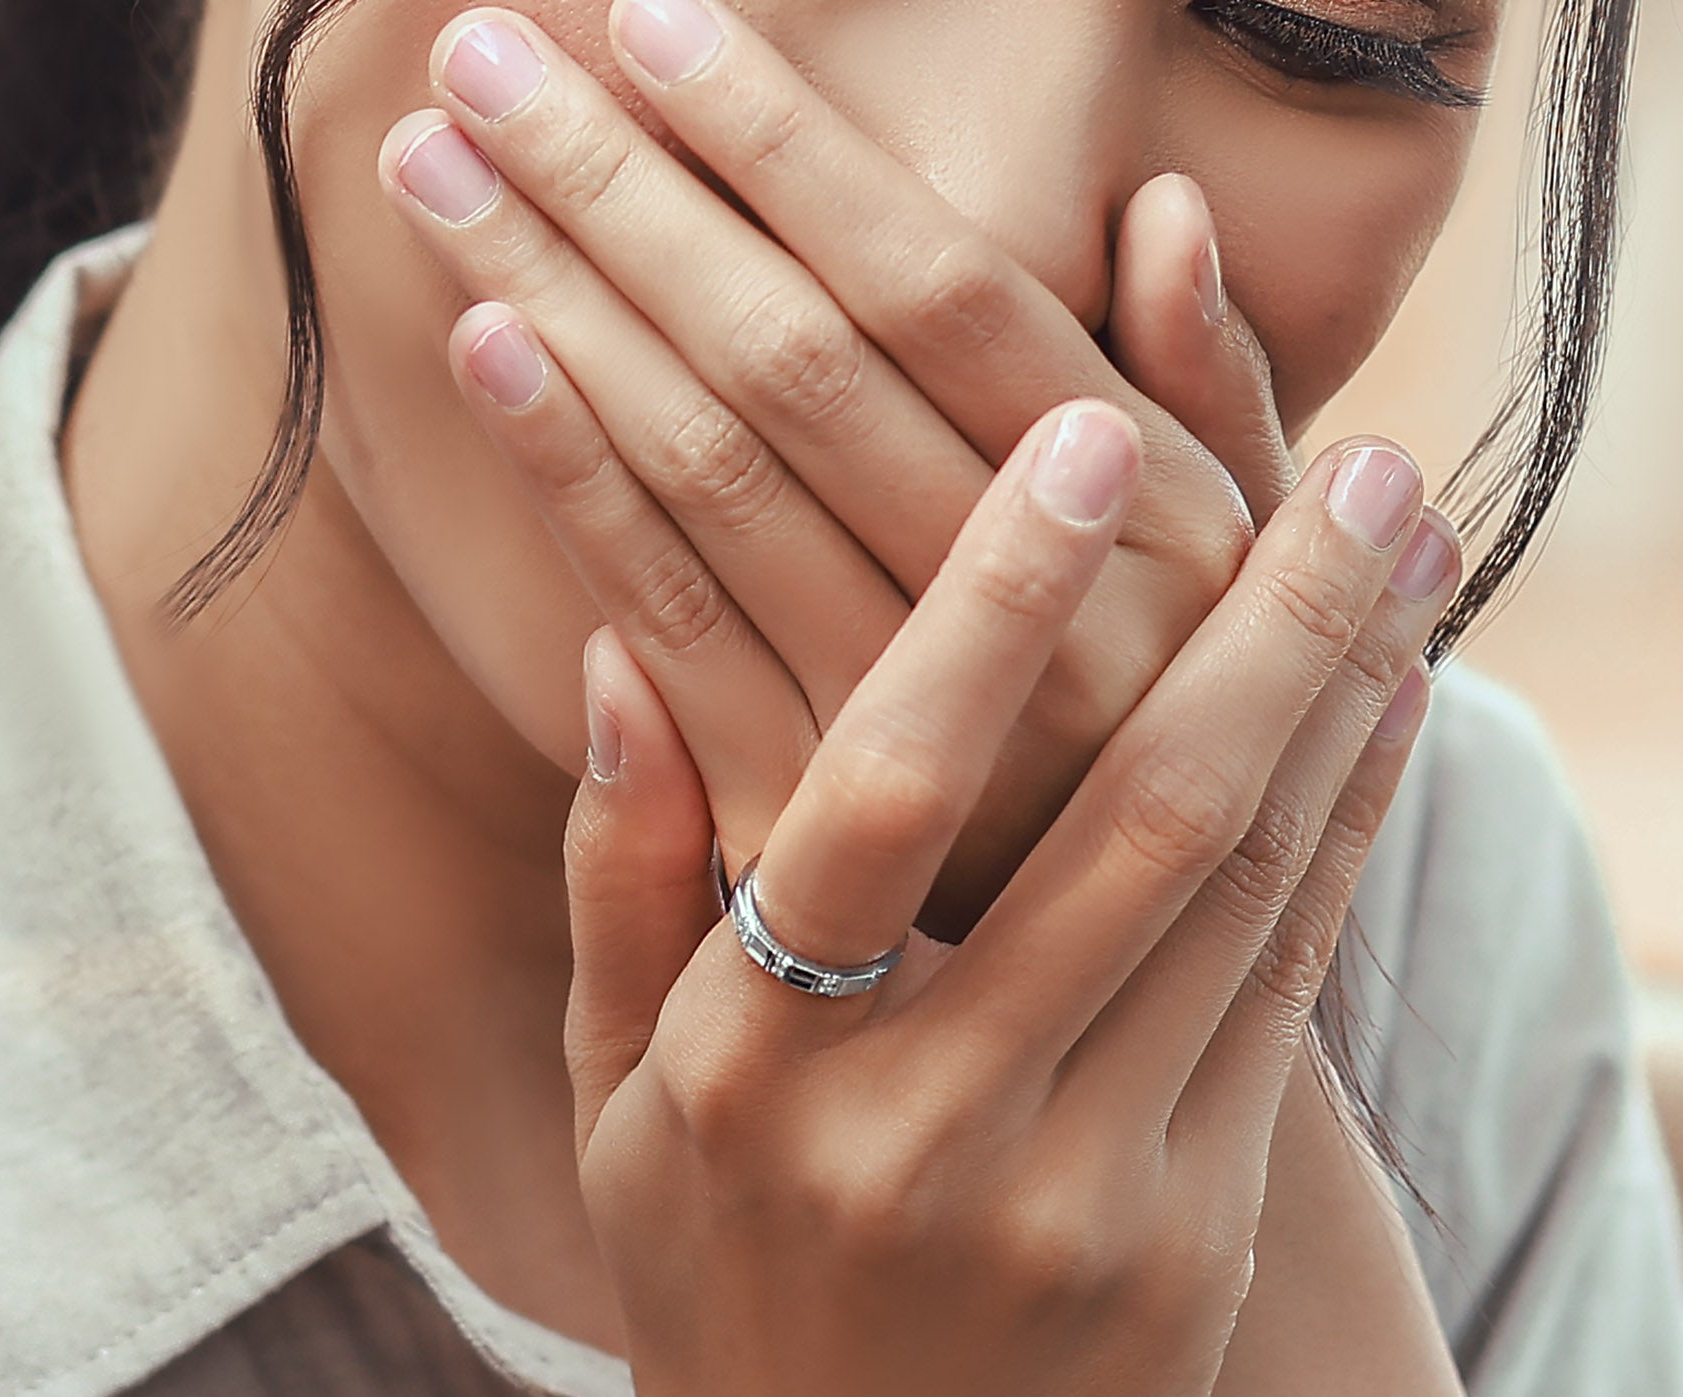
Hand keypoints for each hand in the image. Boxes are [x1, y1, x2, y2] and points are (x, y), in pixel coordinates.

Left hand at [379, 0, 1295, 935]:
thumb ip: (1218, 401)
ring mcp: (904, 740)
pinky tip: (484, 357)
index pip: (942, 298)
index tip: (652, 21)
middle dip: (634, 197)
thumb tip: (1162, 212)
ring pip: (712, 486)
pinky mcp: (798, 832)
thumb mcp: (1247, 576)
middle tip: (485, 53)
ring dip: (565, 308)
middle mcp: (1034, 631)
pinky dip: (574, 492)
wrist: (1110, 1012)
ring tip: (435, 166)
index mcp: (1154, 535)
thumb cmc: (1178, 746)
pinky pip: (667, 635)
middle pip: (800, 370)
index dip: (789, 154)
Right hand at [555, 389, 1458, 1396]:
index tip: (1081, 431)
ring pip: (1245, 898)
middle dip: (1264, 612)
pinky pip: (1288, 1004)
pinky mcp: (1192, 1252)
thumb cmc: (720, 1328)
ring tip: (1411, 551)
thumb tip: (622, 651)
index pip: (874, 787)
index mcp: (751, 1071)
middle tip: (1360, 458)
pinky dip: (1349, 844)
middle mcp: (920, 1126)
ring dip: (1346, 702)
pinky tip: (1392, 724)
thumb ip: (620, 879)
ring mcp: (1078, 1198)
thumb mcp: (620, 1116)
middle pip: (1127, 817)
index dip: (987, 600)